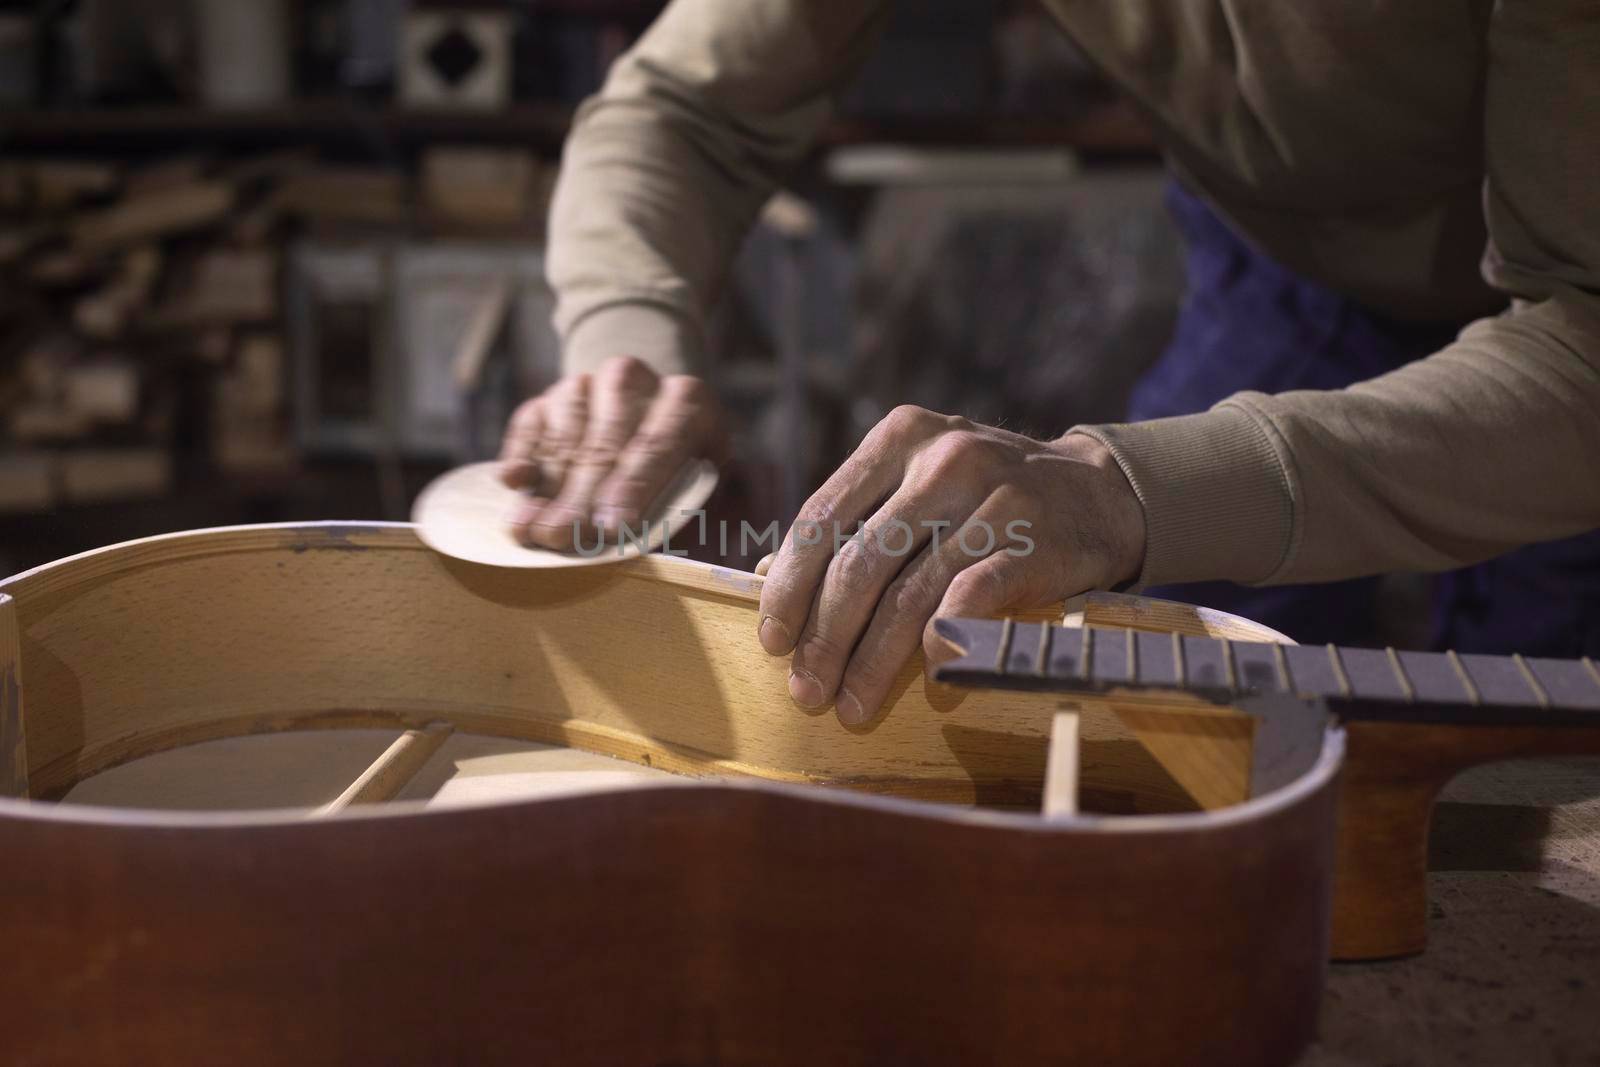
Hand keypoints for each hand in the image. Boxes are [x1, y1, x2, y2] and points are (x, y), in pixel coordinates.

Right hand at [499, 356, 724, 548]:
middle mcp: (635, 382)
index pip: (658, 443)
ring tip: (533, 528)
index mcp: (688, 402)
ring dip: (547, 484)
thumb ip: (698, 517)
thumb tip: (676, 544)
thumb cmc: (684, 482)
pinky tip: (514, 482)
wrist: (648, 440)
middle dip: (580, 495)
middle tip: (561, 536)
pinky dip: (521, 453)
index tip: (612, 526)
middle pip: (603, 441)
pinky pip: (529, 423)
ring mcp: (587, 385)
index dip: (633, 486)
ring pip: (564, 433)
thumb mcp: (706, 495)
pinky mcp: (547, 399)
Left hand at [756, 405, 1144, 725]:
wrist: (1099, 491)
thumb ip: (854, 519)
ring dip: (873, 661)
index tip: (772, 639)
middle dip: (824, 636)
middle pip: (860, 563)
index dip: (790, 586)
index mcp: (900, 437)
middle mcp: (944, 459)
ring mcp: (994, 499)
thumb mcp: (918, 482)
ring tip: (852, 705)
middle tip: (806, 688)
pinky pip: (972, 600)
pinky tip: (927, 680)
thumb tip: (765, 578)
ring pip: (910, 593)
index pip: (822, 517)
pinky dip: (942, 643)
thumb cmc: (985, 496)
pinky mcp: (1036, 543)